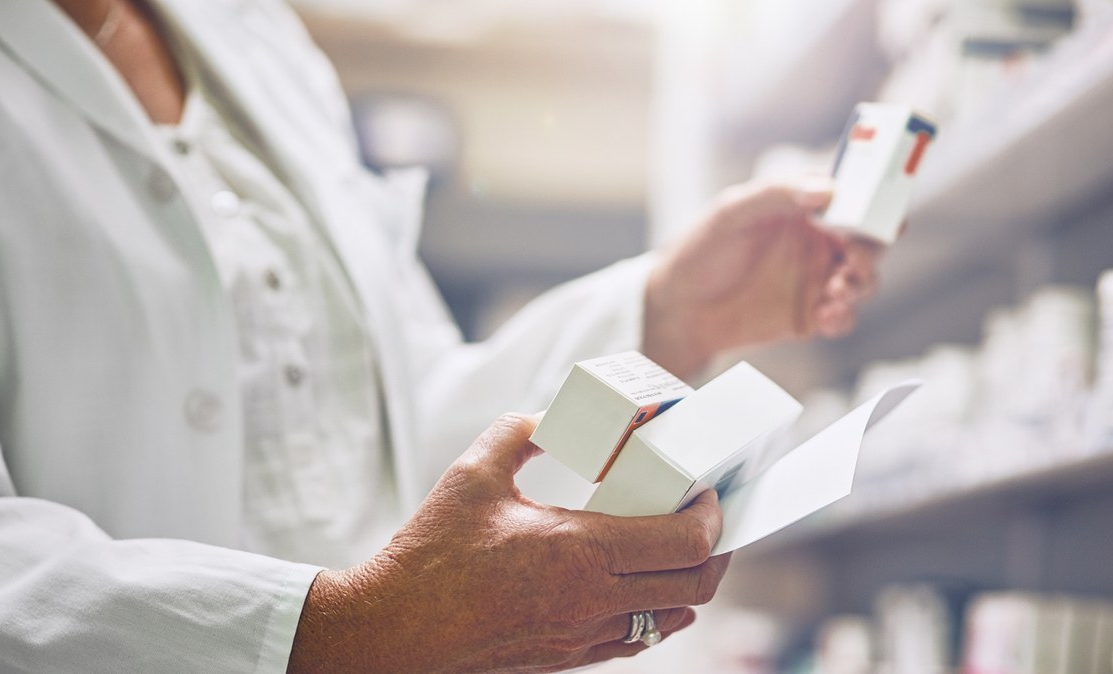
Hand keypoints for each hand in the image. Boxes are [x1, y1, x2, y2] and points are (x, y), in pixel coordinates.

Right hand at [287, 414, 731, 672]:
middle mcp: (592, 601)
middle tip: (708, 519)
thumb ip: (520, 432)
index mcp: (578, 552)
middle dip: (717, 550)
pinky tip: (645, 593)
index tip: (709, 492)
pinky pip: (635, 642)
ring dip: (690, 585)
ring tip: (681, 550)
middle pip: (695, 586)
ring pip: (671, 619)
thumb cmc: (430, 554)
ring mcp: (582, 636)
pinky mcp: (566, 658)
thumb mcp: (473, 474)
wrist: (395, 630)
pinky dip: (656, 616)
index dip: (712, 516)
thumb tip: (553, 420)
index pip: (684, 542)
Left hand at [643, 180, 883, 378]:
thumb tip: (827, 190)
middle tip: (854, 258)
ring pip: (864, 280)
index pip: (854, 195)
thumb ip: (778, 195)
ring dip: (861, 284)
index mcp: (805, 207)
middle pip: (871, 240)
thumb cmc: (701, 251)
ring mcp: (817, 279)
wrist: (680, 308)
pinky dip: (843, 317)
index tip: (876, 209)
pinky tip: (825, 315)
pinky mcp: (811, 315)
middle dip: (873, 248)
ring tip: (835, 291)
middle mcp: (819, 241)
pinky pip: (843, 318)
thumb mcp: (733, 212)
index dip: (874, 198)